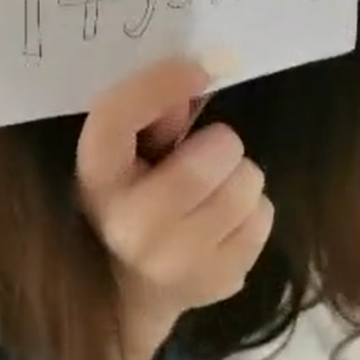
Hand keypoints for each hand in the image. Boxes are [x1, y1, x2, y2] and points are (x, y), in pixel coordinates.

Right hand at [77, 57, 274, 359]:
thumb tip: (198, 76)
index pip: (115, 120)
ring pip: (247, 186)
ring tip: (215, 191)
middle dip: (221, 146)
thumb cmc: (133, 199)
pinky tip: (223, 223)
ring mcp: (175, 263)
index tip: (196, 69)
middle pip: (211, 158)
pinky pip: (262, 218)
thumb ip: (151, 115)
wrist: (128, 289)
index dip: (157, 86)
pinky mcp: (217, 282)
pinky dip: (252, 211)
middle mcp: (128, 227)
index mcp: (97, 181)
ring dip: (240, 179)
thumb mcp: (125, 156)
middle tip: (209, 155)